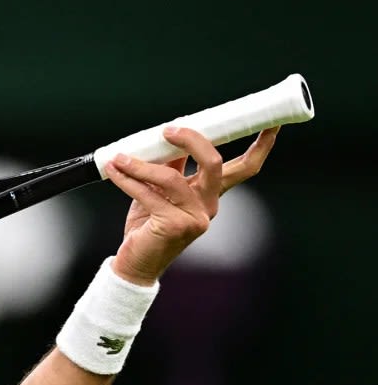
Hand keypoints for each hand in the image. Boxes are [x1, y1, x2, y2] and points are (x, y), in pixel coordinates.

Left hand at [103, 125, 279, 284]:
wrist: (136, 262)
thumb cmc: (148, 224)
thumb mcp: (160, 190)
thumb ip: (169, 165)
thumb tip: (168, 136)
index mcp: (211, 194)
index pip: (244, 168)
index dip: (260, 145)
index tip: (271, 123)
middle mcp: (209, 206)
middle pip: (214, 163)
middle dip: (193, 140)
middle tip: (169, 129)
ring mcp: (194, 218)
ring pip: (171, 178)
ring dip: (141, 164)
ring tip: (120, 158)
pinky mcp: (174, 226)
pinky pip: (148, 194)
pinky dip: (128, 179)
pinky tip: (114, 171)